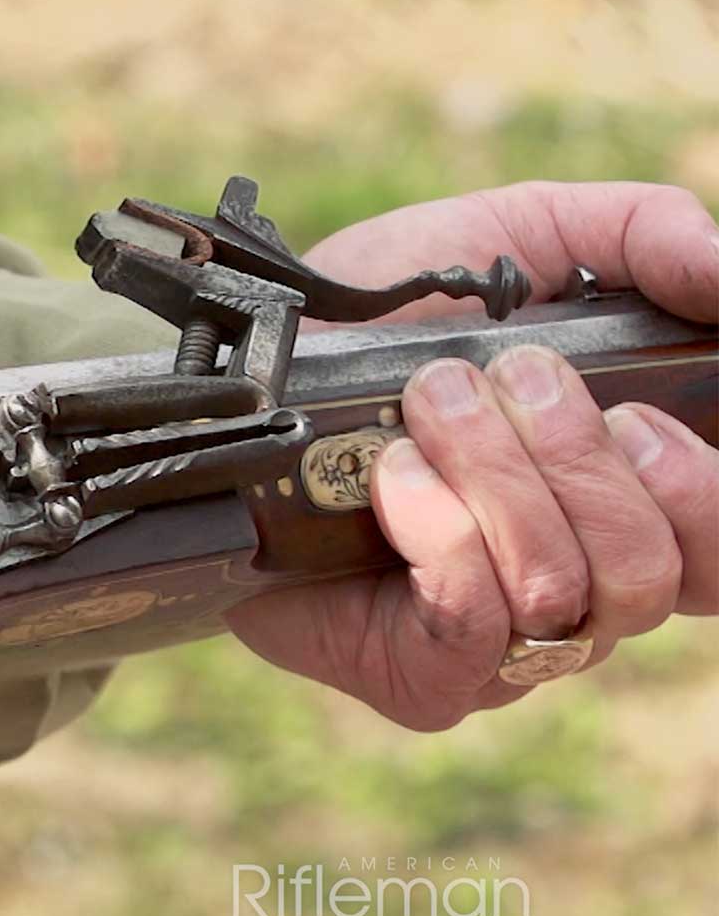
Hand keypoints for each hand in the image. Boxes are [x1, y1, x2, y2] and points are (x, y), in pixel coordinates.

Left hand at [228, 182, 718, 729]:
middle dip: (576, 459)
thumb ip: (640, 237)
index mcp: (624, 507)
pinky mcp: (421, 677)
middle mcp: (579, 591)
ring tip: (433, 404)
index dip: (704, 497)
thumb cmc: (386, 321)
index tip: (642, 417)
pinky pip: (471, 625)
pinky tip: (395, 475)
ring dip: (499, 477)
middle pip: (651, 572)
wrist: (243, 381)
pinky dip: (441, 533)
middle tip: (506, 378)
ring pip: (564, 591)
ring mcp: (503, 650)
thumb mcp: (516, 244)